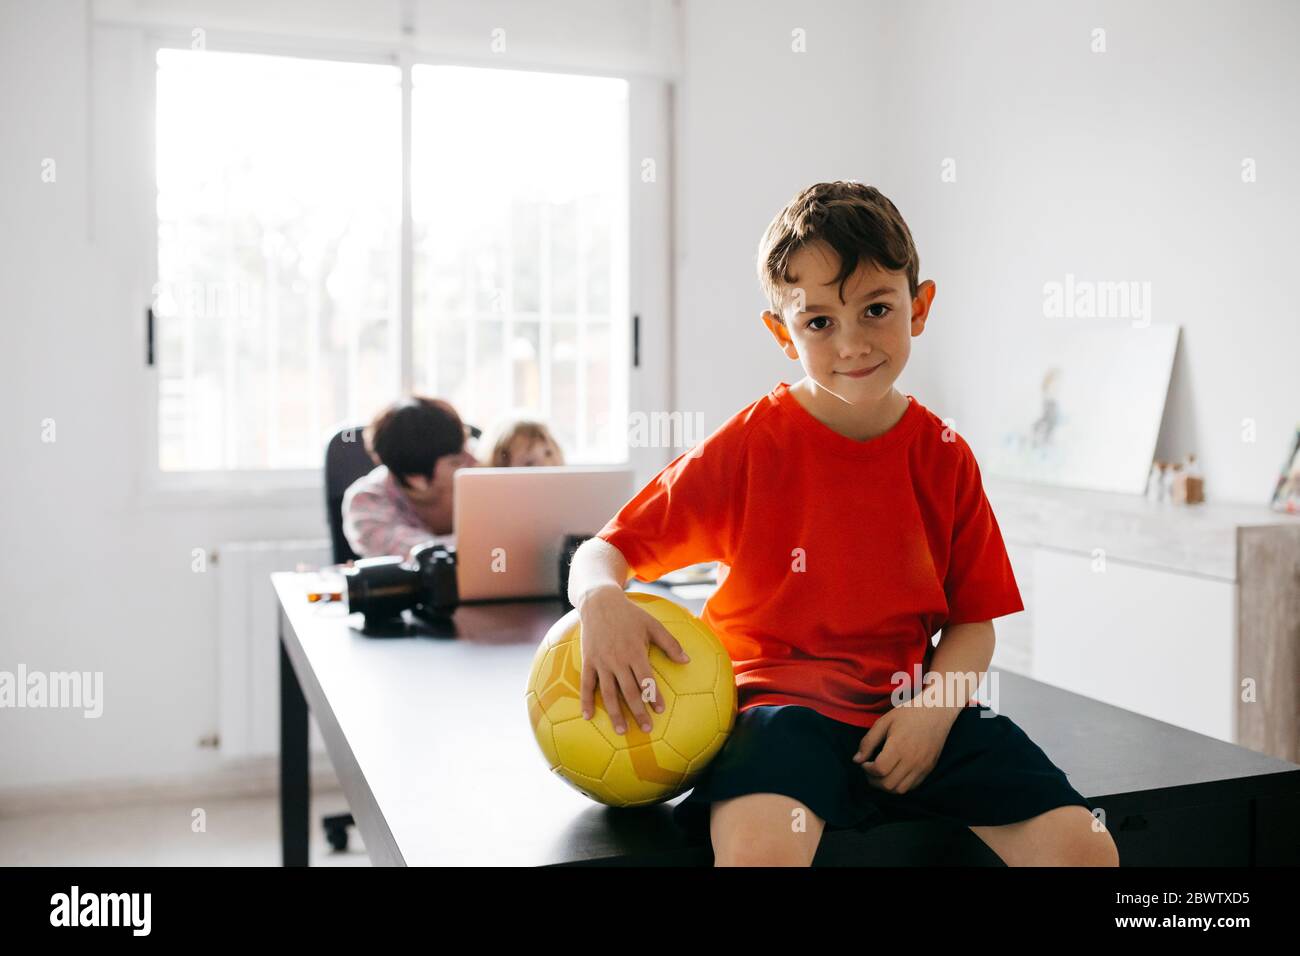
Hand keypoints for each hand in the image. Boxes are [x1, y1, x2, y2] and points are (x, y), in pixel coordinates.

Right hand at [576, 587, 689, 734]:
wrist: (599, 602)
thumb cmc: (629, 615)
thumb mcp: (653, 625)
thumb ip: (670, 643)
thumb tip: (687, 660)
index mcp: (635, 652)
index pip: (646, 680)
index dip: (653, 696)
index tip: (660, 710)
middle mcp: (618, 661)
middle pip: (629, 692)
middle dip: (638, 712)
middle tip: (646, 729)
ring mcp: (601, 662)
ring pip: (608, 693)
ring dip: (615, 713)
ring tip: (621, 731)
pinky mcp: (588, 661)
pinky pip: (586, 685)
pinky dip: (586, 701)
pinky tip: (588, 716)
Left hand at [851, 697, 957, 794]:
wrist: (937, 711)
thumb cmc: (908, 713)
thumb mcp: (884, 722)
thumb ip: (868, 742)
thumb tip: (856, 760)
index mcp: (899, 747)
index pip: (879, 770)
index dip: (867, 769)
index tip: (864, 762)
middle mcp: (912, 760)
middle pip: (888, 784)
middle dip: (873, 780)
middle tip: (869, 770)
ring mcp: (922, 767)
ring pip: (900, 790)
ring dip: (886, 786)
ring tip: (880, 773)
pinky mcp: (928, 769)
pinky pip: (912, 787)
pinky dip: (899, 785)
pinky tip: (894, 773)